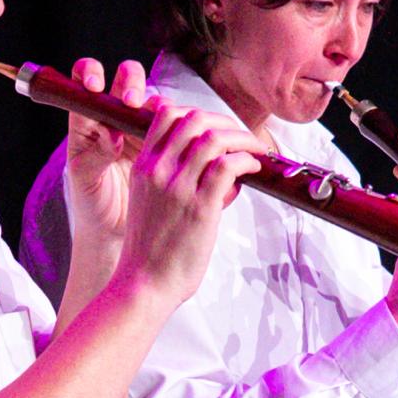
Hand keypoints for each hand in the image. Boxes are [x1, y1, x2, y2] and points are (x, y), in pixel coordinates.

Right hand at [52, 56, 250, 312]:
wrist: (143, 284)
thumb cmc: (150, 251)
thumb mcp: (148, 202)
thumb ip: (168, 178)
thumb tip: (209, 167)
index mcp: (143, 167)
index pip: (167, 115)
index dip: (199, 113)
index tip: (217, 127)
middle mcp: (158, 170)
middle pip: (194, 119)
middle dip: (224, 122)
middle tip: (241, 136)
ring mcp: (178, 187)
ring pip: (214, 138)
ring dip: (241, 138)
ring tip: (254, 149)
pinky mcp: (200, 207)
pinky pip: (227, 166)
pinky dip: (245, 159)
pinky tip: (252, 167)